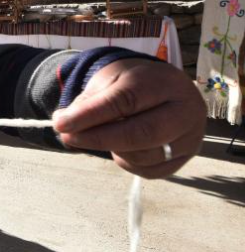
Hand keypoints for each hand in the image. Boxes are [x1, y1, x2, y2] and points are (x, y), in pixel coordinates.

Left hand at [52, 59, 205, 178]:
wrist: (163, 89)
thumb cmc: (132, 83)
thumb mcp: (110, 80)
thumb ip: (90, 101)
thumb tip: (65, 124)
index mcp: (165, 82)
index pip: (126, 101)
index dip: (90, 115)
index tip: (60, 123)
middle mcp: (186, 110)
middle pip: (142, 133)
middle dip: (98, 138)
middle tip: (68, 137)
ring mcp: (191, 136)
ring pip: (144, 155)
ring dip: (111, 149)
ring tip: (99, 134)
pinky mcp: (186, 158)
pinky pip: (149, 170)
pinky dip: (126, 161)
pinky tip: (121, 146)